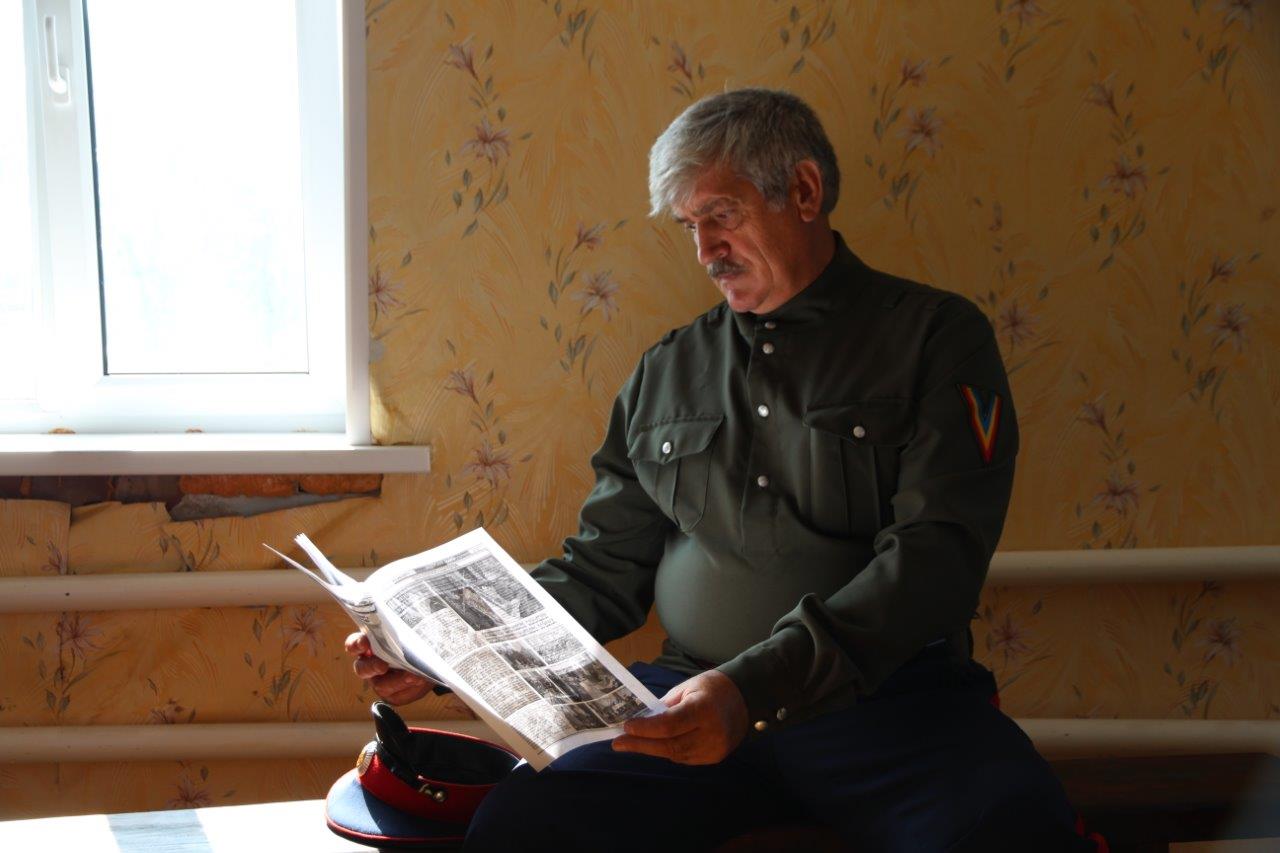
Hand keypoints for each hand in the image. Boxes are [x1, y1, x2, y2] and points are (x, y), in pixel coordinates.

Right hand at [344, 632, 434, 705]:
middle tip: (383, 665)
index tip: (364, 643)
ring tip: (414, 675)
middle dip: (372, 666)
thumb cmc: (413, 640)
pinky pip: (398, 696)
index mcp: (369, 646)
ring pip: (382, 686)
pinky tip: (420, 681)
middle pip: (362, 669)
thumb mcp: (407, 633)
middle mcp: (370, 666)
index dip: (356, 644)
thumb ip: (401, 633)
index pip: (354, 645)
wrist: (427, 660)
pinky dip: (410, 689)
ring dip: (398, 680)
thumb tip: (404, 631)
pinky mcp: (393, 695)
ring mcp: (380, 682)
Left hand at [611, 669, 747, 764]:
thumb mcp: (686, 688)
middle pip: (670, 745)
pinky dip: (669, 752)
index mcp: (703, 708)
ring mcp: (715, 748)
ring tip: (633, 743)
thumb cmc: (710, 688)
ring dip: (652, 749)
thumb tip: (640, 721)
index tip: (626, 727)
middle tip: (619, 744)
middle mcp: (711, 732)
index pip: (669, 725)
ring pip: (676, 755)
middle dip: (641, 745)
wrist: (743, 698)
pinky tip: (658, 744)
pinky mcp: (715, 757)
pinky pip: (685, 758)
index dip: (645, 729)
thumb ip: (664, 707)